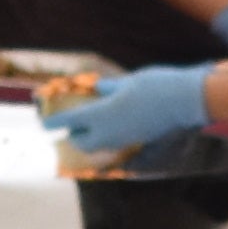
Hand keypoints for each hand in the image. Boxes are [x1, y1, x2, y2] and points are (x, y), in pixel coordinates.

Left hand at [51, 63, 211, 158]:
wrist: (184, 101)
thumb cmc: (155, 85)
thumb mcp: (128, 82)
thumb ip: (110, 88)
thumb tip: (99, 88)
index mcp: (101, 114)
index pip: (70, 121)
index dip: (54, 122)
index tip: (43, 124)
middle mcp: (109, 132)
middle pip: (82, 143)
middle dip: (74, 136)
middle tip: (72, 126)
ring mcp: (124, 139)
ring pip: (99, 146)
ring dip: (91, 139)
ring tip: (91, 126)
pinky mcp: (138, 141)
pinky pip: (115, 145)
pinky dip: (108, 138)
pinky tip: (113, 127)